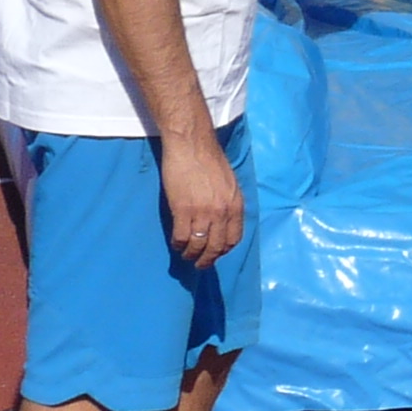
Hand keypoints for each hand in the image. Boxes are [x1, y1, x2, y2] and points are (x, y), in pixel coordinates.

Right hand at [161, 131, 244, 267]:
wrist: (192, 145)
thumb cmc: (210, 160)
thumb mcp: (230, 183)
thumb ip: (228, 202)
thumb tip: (223, 220)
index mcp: (236, 206)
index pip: (233, 239)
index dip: (223, 250)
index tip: (216, 253)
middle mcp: (222, 213)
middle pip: (216, 247)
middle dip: (207, 260)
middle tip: (200, 264)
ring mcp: (203, 212)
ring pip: (198, 245)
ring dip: (191, 254)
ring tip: (186, 256)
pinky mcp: (183, 210)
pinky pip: (181, 236)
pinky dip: (178, 244)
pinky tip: (176, 243)